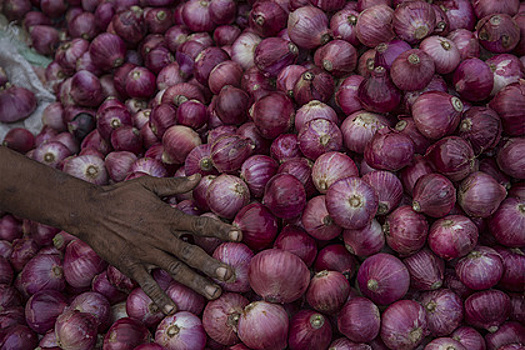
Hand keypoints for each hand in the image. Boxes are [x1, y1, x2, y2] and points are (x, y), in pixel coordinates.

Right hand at [73, 174, 241, 314]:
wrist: (89, 210)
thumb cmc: (120, 195)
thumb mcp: (148, 184)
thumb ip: (174, 184)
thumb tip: (199, 178)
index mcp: (167, 217)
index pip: (200, 224)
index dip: (220, 230)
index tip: (238, 236)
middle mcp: (160, 237)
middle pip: (192, 253)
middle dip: (212, 265)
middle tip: (230, 276)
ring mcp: (146, 253)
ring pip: (175, 270)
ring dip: (195, 282)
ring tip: (213, 292)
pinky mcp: (130, 265)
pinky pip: (147, 283)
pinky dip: (158, 296)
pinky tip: (171, 308)